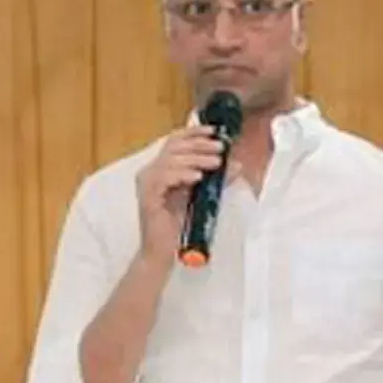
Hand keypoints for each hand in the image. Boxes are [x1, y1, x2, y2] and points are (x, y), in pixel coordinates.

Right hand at [134, 125, 231, 261]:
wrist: (163, 252)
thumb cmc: (179, 224)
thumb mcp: (201, 195)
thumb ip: (214, 179)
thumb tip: (235, 164)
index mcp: (161, 167)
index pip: (176, 141)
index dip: (194, 132)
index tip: (215, 131)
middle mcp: (150, 171)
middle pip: (174, 147)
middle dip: (200, 145)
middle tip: (221, 148)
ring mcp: (147, 184)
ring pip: (170, 160)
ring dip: (196, 159)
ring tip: (216, 163)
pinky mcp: (147, 197)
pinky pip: (163, 178)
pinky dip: (182, 175)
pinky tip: (197, 177)